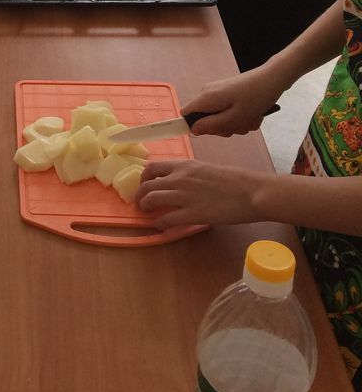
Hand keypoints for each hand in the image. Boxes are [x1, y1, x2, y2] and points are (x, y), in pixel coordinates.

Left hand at [136, 160, 275, 229]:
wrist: (252, 192)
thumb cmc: (237, 180)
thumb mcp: (208, 169)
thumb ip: (192, 175)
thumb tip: (184, 183)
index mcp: (185, 165)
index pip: (152, 168)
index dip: (144, 178)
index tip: (145, 185)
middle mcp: (179, 178)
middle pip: (147, 185)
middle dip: (140, 195)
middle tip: (141, 203)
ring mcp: (184, 196)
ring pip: (151, 200)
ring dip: (145, 207)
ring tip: (147, 213)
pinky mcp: (191, 214)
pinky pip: (166, 220)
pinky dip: (160, 224)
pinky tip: (162, 226)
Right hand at [178, 68, 284, 137]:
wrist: (274, 78)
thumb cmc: (256, 98)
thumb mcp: (234, 117)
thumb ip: (212, 125)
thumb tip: (192, 130)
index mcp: (206, 98)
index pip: (186, 115)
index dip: (195, 127)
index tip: (214, 131)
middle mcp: (208, 93)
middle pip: (205, 119)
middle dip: (223, 127)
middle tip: (240, 125)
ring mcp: (218, 92)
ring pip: (219, 117)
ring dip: (235, 123)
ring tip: (250, 118)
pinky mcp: (228, 93)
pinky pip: (228, 110)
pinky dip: (240, 116)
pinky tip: (253, 113)